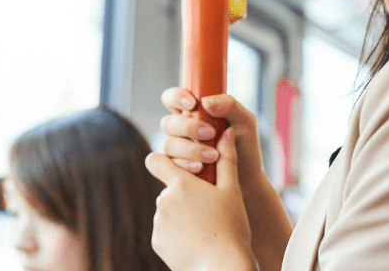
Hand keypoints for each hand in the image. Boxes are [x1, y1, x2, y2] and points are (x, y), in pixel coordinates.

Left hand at [146, 127, 255, 270]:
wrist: (222, 268)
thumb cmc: (231, 228)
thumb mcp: (232, 191)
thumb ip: (227, 158)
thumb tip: (226, 131)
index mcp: (180, 184)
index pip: (155, 160)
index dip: (163, 160)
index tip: (177, 166)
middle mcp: (163, 201)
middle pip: (168, 188)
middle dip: (182, 193)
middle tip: (206, 205)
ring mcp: (158, 223)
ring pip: (167, 210)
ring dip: (181, 214)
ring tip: (204, 227)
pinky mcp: (157, 242)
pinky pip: (165, 231)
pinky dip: (177, 233)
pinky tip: (196, 240)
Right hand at [159, 87, 263, 191]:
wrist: (248, 179)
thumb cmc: (245, 146)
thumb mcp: (244, 121)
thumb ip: (229, 105)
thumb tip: (206, 101)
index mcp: (193, 113)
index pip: (172, 98)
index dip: (176, 97)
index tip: (193, 104)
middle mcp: (182, 130)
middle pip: (168, 123)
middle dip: (188, 127)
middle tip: (210, 133)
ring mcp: (178, 150)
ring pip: (169, 145)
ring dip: (190, 149)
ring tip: (213, 156)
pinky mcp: (178, 169)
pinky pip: (171, 166)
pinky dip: (185, 165)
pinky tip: (201, 168)